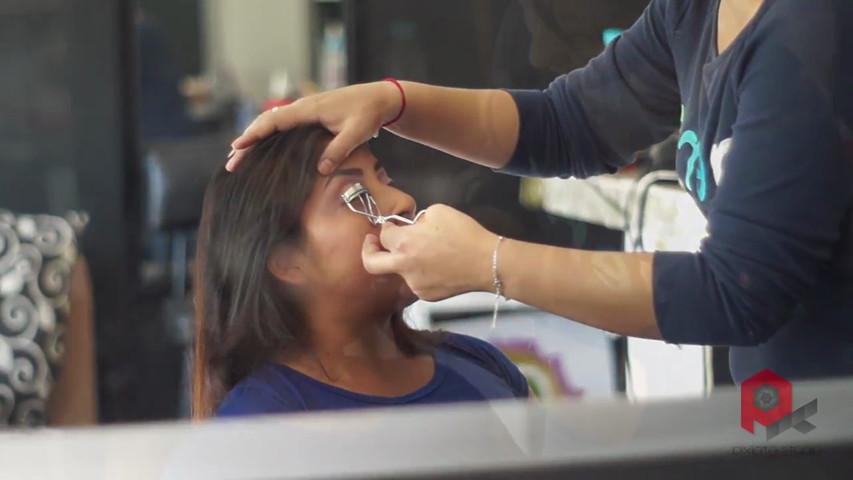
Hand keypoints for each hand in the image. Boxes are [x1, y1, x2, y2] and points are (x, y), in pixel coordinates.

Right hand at [226, 81, 401, 173]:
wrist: (380, 99)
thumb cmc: (368, 113)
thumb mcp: (356, 133)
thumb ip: (338, 150)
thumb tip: (319, 170)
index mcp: (309, 109)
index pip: (274, 121)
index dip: (255, 134)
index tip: (238, 146)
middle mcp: (303, 107)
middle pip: (267, 123)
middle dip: (247, 141)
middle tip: (231, 161)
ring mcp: (305, 111)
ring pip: (272, 124)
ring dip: (255, 139)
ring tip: (238, 157)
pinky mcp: (310, 116)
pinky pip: (282, 125)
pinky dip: (268, 136)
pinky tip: (262, 149)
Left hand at [361, 204, 496, 301]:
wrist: (487, 262)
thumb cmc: (464, 233)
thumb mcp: (438, 212)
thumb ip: (418, 219)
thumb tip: (413, 226)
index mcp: (404, 243)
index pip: (383, 234)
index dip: (386, 227)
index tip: (392, 226)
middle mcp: (404, 266)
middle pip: (371, 264)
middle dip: (367, 251)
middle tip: (372, 243)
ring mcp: (414, 284)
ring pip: (400, 272)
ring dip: (404, 261)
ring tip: (424, 254)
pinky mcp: (426, 296)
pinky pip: (416, 281)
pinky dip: (421, 273)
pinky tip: (437, 266)